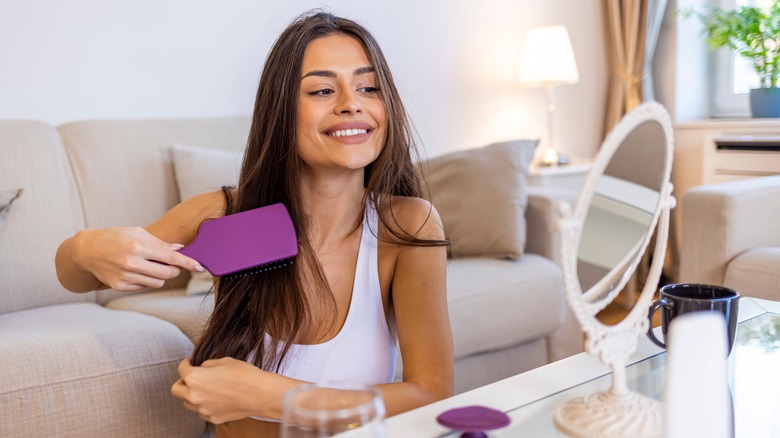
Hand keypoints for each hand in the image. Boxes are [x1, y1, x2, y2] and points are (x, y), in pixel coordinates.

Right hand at [71, 227, 202, 290]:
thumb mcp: (137, 233)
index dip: (188, 263)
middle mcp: (132, 263)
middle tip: (172, 264)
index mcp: (139, 247)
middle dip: (175, 270)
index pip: (171, 258)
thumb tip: (180, 250)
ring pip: (158, 283)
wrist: (87, 250)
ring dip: (161, 276)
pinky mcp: (120, 286)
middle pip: (168, 274)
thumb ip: (160, 243)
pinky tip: (138, 270)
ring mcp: (125, 277)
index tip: (200, 267)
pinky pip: (144, 287)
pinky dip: (147, 280)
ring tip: (150, 265)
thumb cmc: (115, 237)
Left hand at [171, 358, 269, 423]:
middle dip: (182, 381)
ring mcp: (203, 410)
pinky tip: (215, 398)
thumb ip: (208, 365)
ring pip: (187, 402)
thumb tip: (203, 368)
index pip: (181, 369)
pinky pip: (201, 411)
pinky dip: (204, 405)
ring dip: (192, 394)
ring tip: (205, 388)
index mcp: (195, 378)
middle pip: (176, 390)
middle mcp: (195, 396)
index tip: (189, 362)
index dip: (185, 363)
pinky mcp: (213, 418)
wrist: (260, 394)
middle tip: (192, 376)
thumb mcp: (224, 361)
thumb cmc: (244, 375)